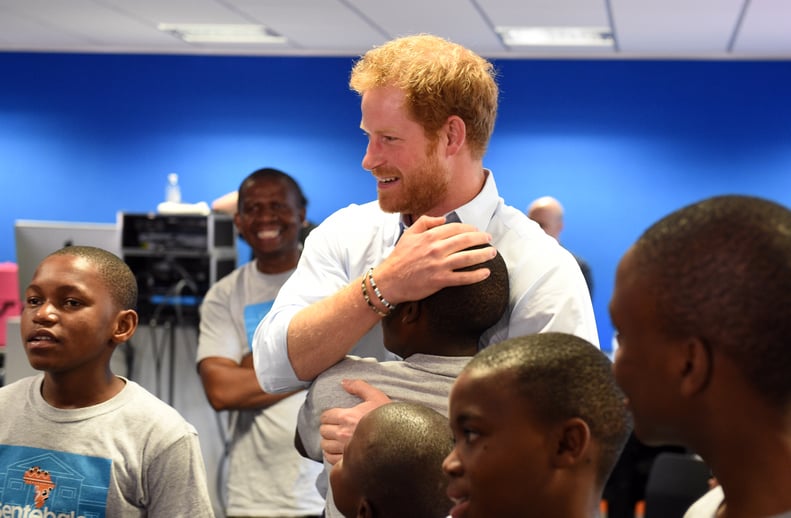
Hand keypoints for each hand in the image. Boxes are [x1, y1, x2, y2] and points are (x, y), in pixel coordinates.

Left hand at [319, 379, 390, 464]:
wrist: (402, 437)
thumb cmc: (390, 417)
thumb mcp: (376, 396)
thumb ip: (358, 386)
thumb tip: (344, 382)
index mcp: (347, 417)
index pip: (325, 416)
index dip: (329, 416)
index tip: (335, 417)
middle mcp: (343, 434)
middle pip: (323, 431)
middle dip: (328, 428)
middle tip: (336, 427)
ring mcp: (345, 450)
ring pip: (325, 446)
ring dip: (329, 442)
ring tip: (336, 440)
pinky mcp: (349, 462)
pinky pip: (331, 459)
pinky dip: (332, 455)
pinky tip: (340, 451)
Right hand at [375, 215, 494, 303]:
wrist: (389, 281)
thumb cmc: (399, 258)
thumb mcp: (408, 234)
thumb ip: (425, 222)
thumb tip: (443, 219)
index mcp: (429, 236)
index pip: (456, 228)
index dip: (470, 228)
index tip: (476, 230)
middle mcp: (436, 249)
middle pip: (465, 240)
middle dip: (481, 238)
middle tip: (489, 239)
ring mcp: (439, 265)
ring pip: (467, 257)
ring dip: (483, 254)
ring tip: (492, 253)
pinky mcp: (440, 281)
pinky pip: (463, 277)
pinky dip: (476, 275)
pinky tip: (486, 273)